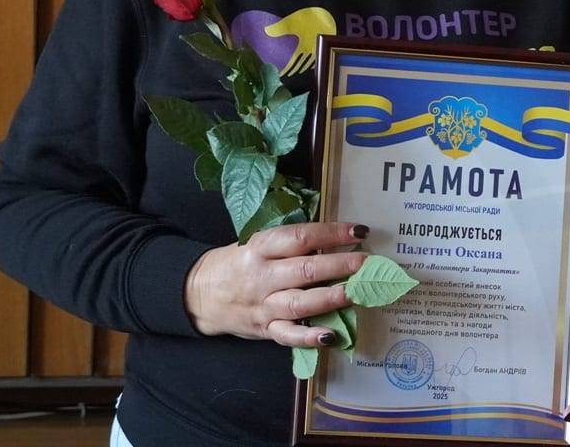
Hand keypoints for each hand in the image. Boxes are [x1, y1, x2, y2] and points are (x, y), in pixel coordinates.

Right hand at [184, 222, 367, 346]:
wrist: (201, 293)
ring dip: (331, 298)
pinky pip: (288, 336)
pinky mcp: (264, 329)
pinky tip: (331, 336)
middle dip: (341, 265)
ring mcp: (263, 305)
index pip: (300, 237)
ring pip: (300, 303)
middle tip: (368, 263)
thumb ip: (293, 246)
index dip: (331, 233)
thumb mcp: (261, 245)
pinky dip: (309, 338)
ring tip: (358, 292)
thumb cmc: (242, 264)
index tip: (359, 231)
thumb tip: (338, 242)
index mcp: (261, 247)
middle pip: (305, 270)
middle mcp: (262, 276)